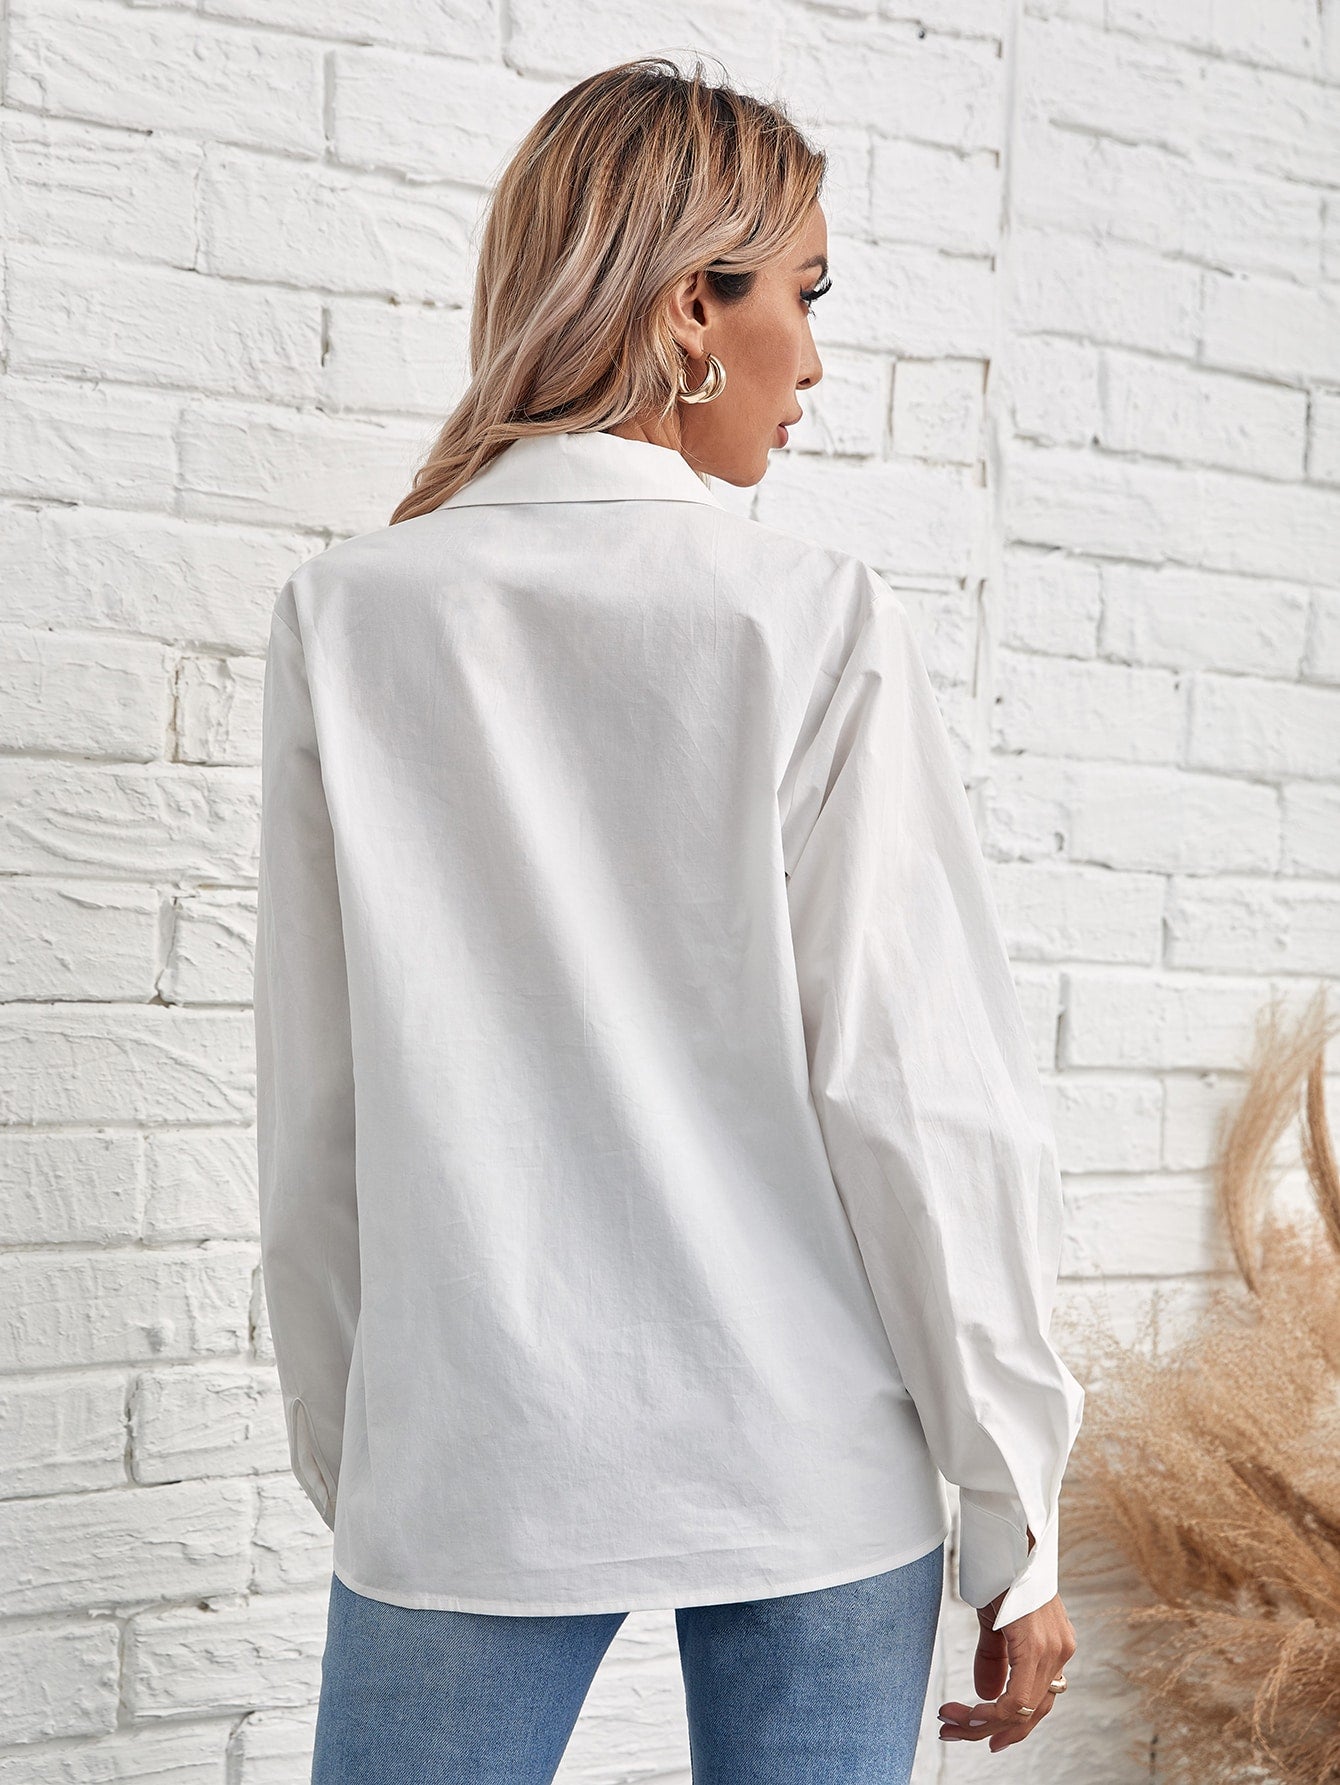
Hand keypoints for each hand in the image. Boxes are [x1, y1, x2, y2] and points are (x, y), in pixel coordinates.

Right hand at [937, 1529, 1076, 1753]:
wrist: (1009, 1531)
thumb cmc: (1003, 1568)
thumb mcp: (997, 1618)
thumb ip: (995, 1657)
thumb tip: (986, 1693)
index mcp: (1054, 1646)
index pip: (1036, 1702)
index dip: (1009, 1727)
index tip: (980, 1735)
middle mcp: (1061, 1652)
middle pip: (1030, 1713)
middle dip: (989, 1730)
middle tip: (954, 1733)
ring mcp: (1054, 1650)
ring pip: (1022, 1711)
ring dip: (981, 1724)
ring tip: (949, 1723)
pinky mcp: (1038, 1646)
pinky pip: (1017, 1699)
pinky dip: (989, 1713)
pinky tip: (966, 1713)